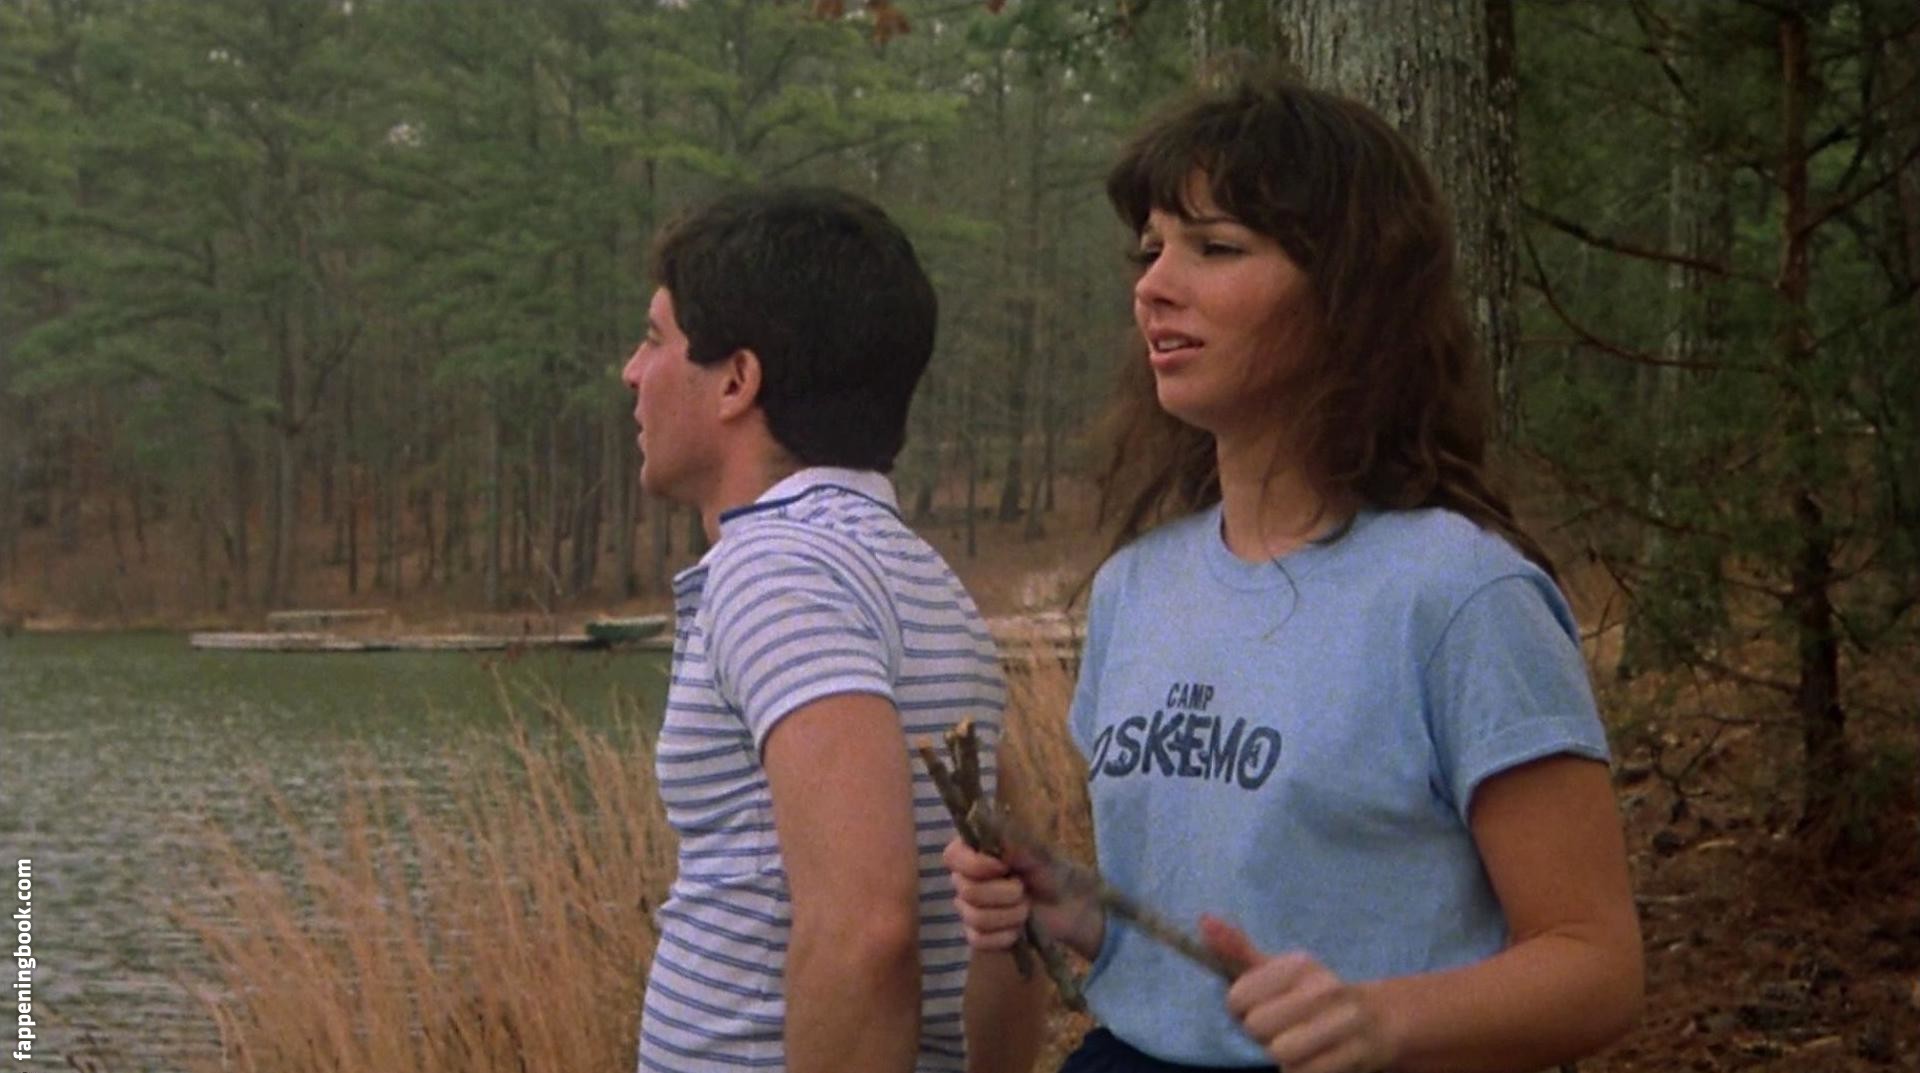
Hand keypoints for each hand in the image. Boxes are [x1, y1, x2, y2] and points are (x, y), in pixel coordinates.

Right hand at [942, 837, 1100, 956]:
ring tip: (1026, 908)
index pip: (951, 857)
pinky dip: (1005, 936)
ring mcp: (968, 908)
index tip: (1004, 867)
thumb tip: (991, 833)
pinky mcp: (978, 934)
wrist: (1066, 902)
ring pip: (975, 918)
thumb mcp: (1035, 850)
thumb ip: (1011, 841)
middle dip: (1004, 893)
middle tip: (1024, 889)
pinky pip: (979, 940)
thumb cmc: (1049, 869)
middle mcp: (964, 878)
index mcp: (972, 851)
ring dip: (1010, 915)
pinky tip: (1019, 929)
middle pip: (967, 891)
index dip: (976, 866)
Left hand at [1202, 916, 1398, 1072]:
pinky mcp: (1355, 1056)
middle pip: (1258, 1027)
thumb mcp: (1275, 970)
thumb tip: (1204, 921)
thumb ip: (1236, 950)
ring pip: (1281, 1053)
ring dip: (1279, 1058)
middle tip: (1276, 1031)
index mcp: (1299, 964)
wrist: (1375, 1023)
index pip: (1239, 996)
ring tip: (1292, 1047)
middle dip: (1260, 1035)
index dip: (1239, 1010)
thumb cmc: (1309, 996)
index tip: (1254, 1008)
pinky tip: (1309, 1062)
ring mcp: (1344, 1023)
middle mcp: (1325, 988)